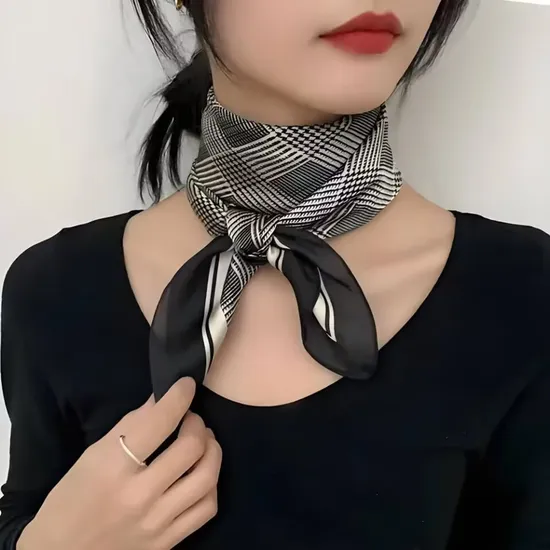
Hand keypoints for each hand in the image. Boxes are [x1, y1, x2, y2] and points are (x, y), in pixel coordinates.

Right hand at [18, 378, 221, 549]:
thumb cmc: (71, 499)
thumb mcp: (92, 456)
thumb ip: (131, 426)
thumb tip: (162, 399)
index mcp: (112, 469)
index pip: (158, 423)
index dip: (178, 397)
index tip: (186, 385)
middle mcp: (139, 496)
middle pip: (191, 447)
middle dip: (197, 423)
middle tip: (190, 419)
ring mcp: (157, 522)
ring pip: (207, 476)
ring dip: (212, 449)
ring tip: (203, 442)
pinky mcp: (168, 542)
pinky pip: (207, 508)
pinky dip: (211, 483)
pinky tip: (200, 473)